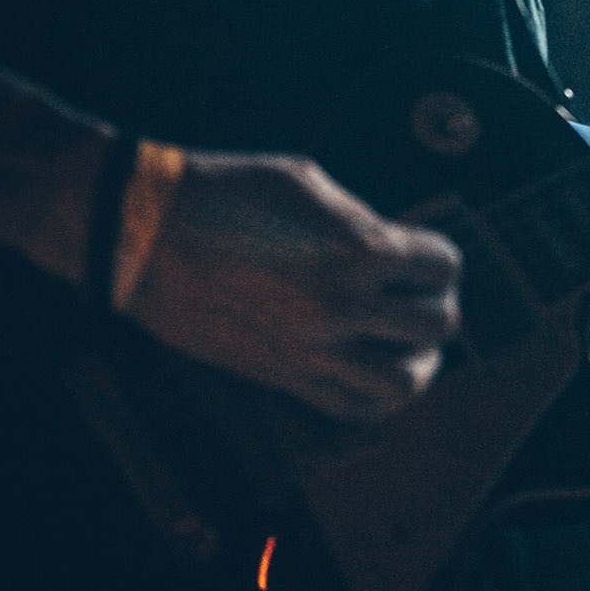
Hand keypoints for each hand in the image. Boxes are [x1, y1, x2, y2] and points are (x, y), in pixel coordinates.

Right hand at [126, 153, 462, 422]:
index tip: (425, 254)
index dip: (440, 256)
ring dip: (421, 361)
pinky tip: (378, 371)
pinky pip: (353, 408)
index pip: (443, 265)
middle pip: (438, 324)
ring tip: (412, 344)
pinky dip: (379, 397)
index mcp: (356, 249)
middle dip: (438, 304)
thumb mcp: (308, 182)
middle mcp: (342, 306)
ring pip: (405, 383)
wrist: (147, 234)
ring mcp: (312, 349)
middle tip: (422, 294)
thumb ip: (361, 220)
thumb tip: (394, 250)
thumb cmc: (225, 193)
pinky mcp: (281, 376)